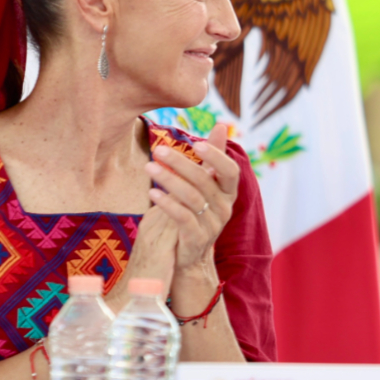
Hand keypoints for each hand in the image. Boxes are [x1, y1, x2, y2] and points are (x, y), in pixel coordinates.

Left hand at [145, 124, 238, 310]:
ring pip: (192, 197)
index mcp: (228, 192)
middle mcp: (225, 207)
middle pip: (205, 181)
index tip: (196, 144)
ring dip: (169, 180)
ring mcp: (212, 225)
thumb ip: (213, 156)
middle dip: (181, 163)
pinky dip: (167, 204)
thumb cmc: (196, 211)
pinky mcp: (196, 239)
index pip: (230, 170)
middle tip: (159, 150)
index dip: (216, 156)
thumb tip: (221, 125)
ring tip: (149, 168)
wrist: (189, 254)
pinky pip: (183, 218)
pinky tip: (153, 193)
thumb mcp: (205, 183)